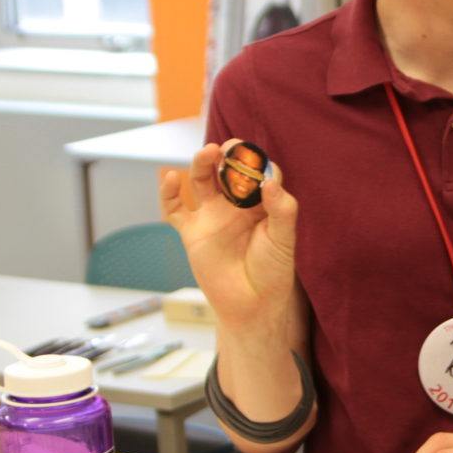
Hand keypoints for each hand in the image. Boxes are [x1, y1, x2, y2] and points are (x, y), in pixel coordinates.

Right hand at [160, 140, 297, 330]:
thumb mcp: (283, 239)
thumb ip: (282, 209)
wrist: (251, 305)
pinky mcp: (192, 232)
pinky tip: (171, 177)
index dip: (257, 163)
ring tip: (208, 153)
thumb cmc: (272, 271)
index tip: (257, 162)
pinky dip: (169, 193)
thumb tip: (269, 181)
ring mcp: (212, 216)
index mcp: (262, 204)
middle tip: (229, 147)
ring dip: (202, 164)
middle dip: (228, 156)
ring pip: (202, 181)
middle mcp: (236, 205)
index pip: (259, 173)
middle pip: (228, 171)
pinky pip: (175, 209)